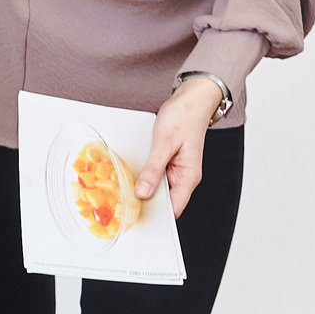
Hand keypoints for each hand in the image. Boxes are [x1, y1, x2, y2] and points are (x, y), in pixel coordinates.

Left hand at [137, 77, 222, 217]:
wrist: (192, 99)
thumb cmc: (183, 117)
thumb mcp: (164, 142)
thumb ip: (154, 169)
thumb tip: (143, 192)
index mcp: (188, 177)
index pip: (173, 209)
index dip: (155, 214)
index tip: (134, 215)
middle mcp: (184, 177)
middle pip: (163, 201)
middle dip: (144, 201)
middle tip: (122, 199)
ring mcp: (176, 170)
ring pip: (158, 188)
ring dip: (143, 187)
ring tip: (124, 185)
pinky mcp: (169, 163)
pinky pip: (155, 175)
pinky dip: (144, 175)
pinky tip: (132, 171)